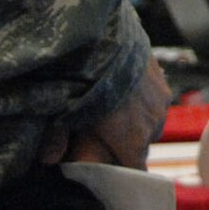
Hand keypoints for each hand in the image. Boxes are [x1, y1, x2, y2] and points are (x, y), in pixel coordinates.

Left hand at [47, 57, 170, 168]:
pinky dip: (142, 97)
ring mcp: (160, 98)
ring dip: (136, 119)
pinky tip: (124, 86)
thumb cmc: (88, 81)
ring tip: (115, 107)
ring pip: (151, 119)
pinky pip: (155, 97)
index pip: (136, 170)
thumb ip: (57, 139)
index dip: (123, 171)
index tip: (112, 169)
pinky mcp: (161, 76)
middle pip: (142, 144)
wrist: (109, 39)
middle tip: (104, 134)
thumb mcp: (66, 113)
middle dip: (126, 143)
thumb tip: (46, 159)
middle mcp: (153, 123)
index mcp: (132, 141)